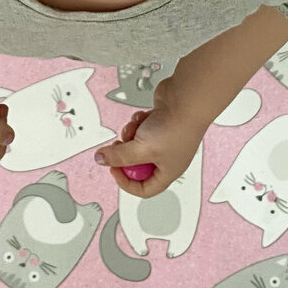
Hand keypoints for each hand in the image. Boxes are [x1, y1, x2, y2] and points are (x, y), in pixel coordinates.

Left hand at [93, 79, 204, 197]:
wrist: (186, 99)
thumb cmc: (176, 127)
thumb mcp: (141, 148)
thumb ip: (119, 156)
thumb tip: (101, 160)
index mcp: (167, 171)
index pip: (144, 189)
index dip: (126, 182)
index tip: (114, 169)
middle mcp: (167, 157)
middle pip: (137, 164)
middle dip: (126, 153)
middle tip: (120, 146)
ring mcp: (163, 139)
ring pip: (136, 143)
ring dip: (130, 134)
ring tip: (134, 127)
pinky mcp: (159, 123)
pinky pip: (140, 127)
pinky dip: (137, 122)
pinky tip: (141, 117)